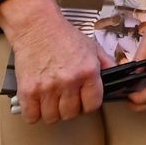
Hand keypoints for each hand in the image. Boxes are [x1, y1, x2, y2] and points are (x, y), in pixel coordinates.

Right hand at [0, 0, 105, 124]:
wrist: (37, 26)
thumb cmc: (63, 36)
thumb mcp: (92, 47)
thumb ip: (106, 64)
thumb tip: (117, 79)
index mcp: (87, 71)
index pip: (93, 105)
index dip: (89, 105)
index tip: (84, 101)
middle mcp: (68, 81)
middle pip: (71, 114)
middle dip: (70, 109)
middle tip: (66, 98)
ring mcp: (47, 87)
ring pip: (52, 117)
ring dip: (52, 112)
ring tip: (51, 100)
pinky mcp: (28, 90)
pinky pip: (32, 117)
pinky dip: (34, 114)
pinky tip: (37, 104)